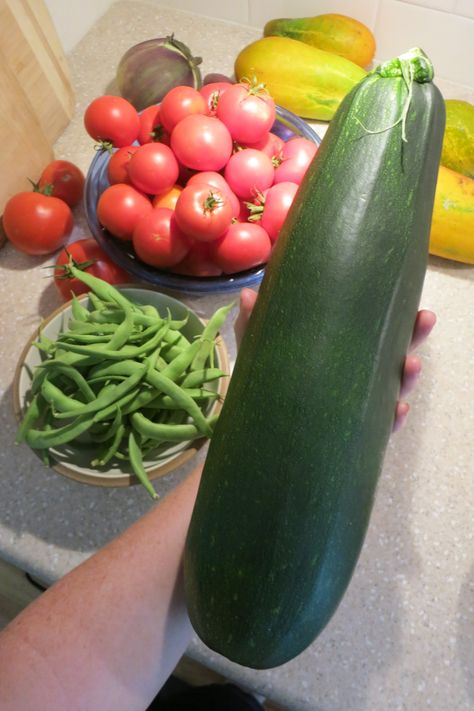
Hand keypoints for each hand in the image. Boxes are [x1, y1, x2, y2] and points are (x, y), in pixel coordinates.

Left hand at [234, 287, 435, 432]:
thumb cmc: (265, 377)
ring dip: (406, 378)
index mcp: (343, 351)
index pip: (376, 333)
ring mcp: (355, 406)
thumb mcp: (261, 348)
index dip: (401, 320)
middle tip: (424, 319)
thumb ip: (255, 323)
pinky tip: (396, 410)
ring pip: (391, 392)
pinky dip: (390, 420)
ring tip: (410, 364)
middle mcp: (356, 377)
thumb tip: (248, 295)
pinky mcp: (346, 434)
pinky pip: (377, 429)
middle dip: (413, 338)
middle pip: (394, 356)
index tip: (418, 306)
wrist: (254, 424)